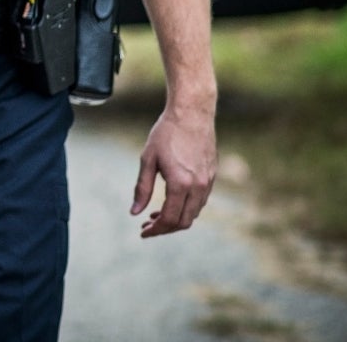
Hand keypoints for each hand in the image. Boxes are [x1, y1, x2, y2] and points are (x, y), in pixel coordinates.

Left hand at [131, 104, 215, 236]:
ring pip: (194, 213)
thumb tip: (135, 212)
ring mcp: (208, 183)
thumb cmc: (166, 134)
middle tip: (147, 225)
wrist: (192, 114)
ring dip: (176, 219)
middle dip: (165, 228)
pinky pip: (200, 201)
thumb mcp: (147, 159)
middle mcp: (198, 187)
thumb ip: (142, 188)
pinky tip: (171, 202)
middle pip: (183, 221)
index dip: (155, 229)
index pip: (169, 219)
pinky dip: (186, 208)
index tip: (143, 232)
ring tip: (155, 215)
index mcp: (180, 183)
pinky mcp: (212, 177)